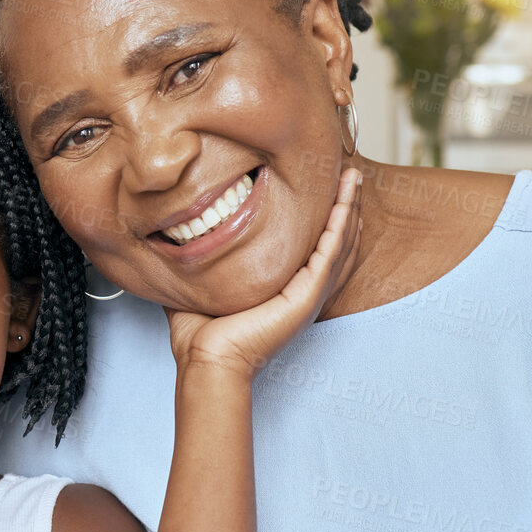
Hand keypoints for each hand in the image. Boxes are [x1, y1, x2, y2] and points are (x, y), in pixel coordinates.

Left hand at [165, 166, 361, 379]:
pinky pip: (331, 253)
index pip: (312, 246)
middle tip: (349, 174)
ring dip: (349, 209)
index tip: (322, 187)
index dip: (321, 217)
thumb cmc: (201, 333)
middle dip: (343, 206)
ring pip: (339, 242)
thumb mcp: (203, 286)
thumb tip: (177, 238)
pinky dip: (341, 225)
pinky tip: (348, 203)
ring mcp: (309, 293)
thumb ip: (199, 263)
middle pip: (334, 240)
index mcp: (284, 288)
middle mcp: (303, 290)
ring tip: (354, 178)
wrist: (206, 357)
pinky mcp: (307, 295)